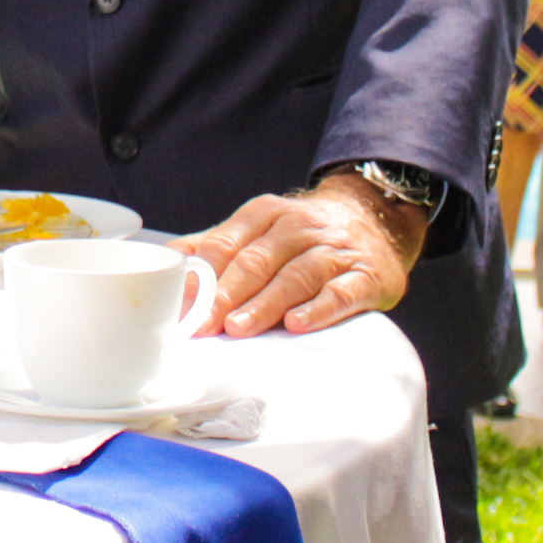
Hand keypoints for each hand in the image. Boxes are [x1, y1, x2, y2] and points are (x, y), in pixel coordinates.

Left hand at [170, 174, 425, 336]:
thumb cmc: (302, 235)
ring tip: (238, 328)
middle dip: (226, 294)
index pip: (226, 243)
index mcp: (266, 213)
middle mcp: (300, 226)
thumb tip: (166, 262)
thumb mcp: (259, 228)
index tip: (182, 305)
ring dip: (264, 304)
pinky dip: (318, 309)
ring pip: (295, 277)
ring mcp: (334, 250)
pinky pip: (340, 293)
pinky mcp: (366, 276)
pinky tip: (297, 324)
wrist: (376, 220)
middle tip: (204, 324)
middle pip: (257, 261)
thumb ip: (215, 246)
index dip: (201, 276)